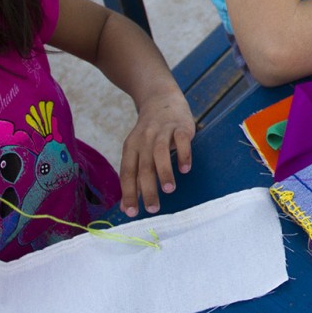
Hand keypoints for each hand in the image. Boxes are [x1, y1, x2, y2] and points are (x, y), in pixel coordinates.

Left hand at [119, 89, 195, 215]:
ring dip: (164, 172)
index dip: (128, 193)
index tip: (131, 213)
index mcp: (131, 147)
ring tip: (169, 190)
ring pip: (160, 152)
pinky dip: (183, 154)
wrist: (161, 99)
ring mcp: (163, 131)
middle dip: (148, 189)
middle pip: (143, 166)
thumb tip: (126, 208)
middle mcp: (144, 139)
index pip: (127, 173)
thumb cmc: (150, 134)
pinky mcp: (180, 125)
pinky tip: (185, 169)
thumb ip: (133, 179)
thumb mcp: (138, 152)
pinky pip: (181, 140)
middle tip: (153, 209)